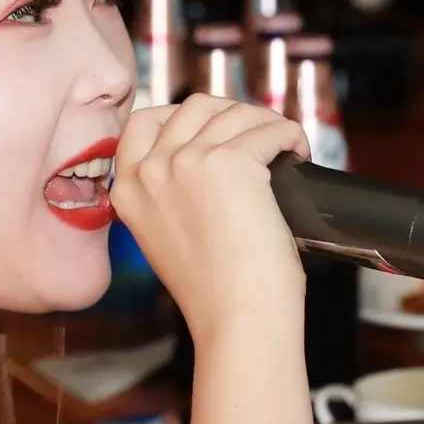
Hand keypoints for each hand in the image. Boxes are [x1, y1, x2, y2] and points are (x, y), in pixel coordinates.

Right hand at [110, 95, 307, 341]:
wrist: (236, 317)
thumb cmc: (212, 290)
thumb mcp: (163, 237)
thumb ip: (166, 196)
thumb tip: (201, 160)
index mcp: (127, 189)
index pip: (143, 121)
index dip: (182, 116)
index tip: (211, 127)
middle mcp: (150, 170)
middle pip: (193, 106)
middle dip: (230, 114)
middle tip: (256, 137)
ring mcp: (187, 162)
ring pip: (234, 113)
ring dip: (264, 122)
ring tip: (284, 146)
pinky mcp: (232, 164)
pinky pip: (269, 129)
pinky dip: (289, 135)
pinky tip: (297, 151)